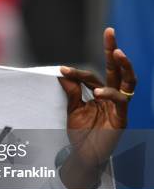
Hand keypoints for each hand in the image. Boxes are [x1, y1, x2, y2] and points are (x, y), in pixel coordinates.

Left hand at [58, 28, 135, 188]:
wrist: (83, 157)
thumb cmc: (80, 134)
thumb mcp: (72, 110)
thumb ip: (71, 92)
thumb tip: (62, 73)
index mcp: (100, 94)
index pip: (92, 76)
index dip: (77, 71)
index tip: (61, 68)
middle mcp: (112, 97)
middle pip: (117, 70)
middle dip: (113, 49)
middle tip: (110, 31)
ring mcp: (119, 107)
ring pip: (127, 82)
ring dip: (124, 66)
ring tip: (117, 52)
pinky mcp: (122, 119)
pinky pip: (121, 102)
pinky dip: (111, 94)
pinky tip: (98, 92)